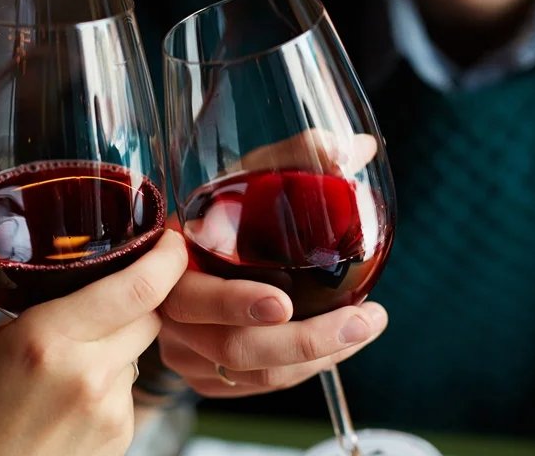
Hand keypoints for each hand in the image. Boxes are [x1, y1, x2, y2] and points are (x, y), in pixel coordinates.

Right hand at [0, 205, 187, 455]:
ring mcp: (110, 411)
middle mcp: (88, 375)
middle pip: (149, 312)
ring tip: (68, 350)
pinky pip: (132, 386)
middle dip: (135, 294)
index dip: (167, 256)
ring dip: (118, 337)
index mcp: (46, 341)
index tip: (169, 236)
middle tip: (102, 287)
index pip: (139, 287)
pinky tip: (70, 389)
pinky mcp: (121, 436)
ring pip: (141, 348)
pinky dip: (111, 376)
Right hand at [159, 130, 387, 398]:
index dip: (235, 303)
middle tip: (361, 321)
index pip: (192, 295)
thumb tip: (359, 148)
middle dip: (306, 341)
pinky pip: (257, 387)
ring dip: (317, 358)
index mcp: (170, 263)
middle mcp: (170, 315)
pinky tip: (337, 346)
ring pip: (255, 375)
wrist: (179, 257)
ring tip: (365, 328)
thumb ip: (297, 158)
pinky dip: (303, 371)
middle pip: (234, 348)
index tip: (284, 303)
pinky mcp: (203, 376)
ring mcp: (185, 352)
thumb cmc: (218, 212)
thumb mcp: (245, 179)